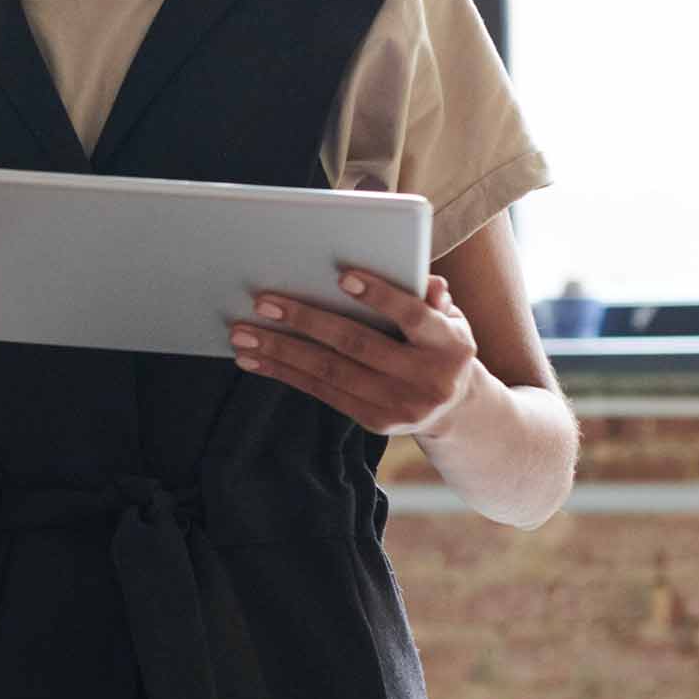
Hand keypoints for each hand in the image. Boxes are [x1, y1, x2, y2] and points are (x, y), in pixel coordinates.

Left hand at [230, 267, 481, 433]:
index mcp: (448, 345)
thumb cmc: (441, 344)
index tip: (342, 276)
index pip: (411, 317)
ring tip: (242, 333)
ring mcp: (398, 406)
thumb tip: (426, 281)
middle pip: (357, 346)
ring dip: (281, 351)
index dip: (379, 296)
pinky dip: (284, 373)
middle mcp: (426, 380)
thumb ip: (434, 298)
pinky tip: (254, 360)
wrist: (456, 408)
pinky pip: (322, 392)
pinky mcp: (374, 422)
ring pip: (330, 372)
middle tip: (263, 302)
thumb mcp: (451, 319)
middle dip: (306, 321)